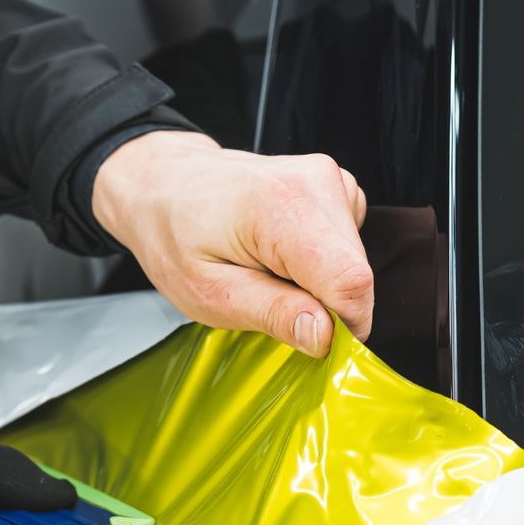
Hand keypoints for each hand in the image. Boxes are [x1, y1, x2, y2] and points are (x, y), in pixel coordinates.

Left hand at [91, 131, 371, 356]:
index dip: (343, 327)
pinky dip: (321, 264)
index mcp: (283, 205)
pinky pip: (348, 247)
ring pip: (356, 263)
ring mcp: (330, 179)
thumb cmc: (177, 236)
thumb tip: (325, 336)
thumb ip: (272, 314)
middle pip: (356, 274)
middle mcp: (316, 182)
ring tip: (269, 273)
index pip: (349, 281)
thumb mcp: (210, 293)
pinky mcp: (336, 187)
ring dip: (321, 286)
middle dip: (327, 307)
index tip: (314, 345)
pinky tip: (282, 254)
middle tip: (272, 302)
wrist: (167, 187)